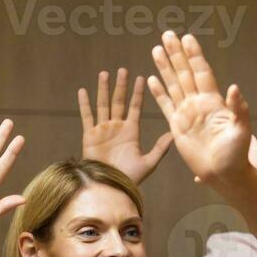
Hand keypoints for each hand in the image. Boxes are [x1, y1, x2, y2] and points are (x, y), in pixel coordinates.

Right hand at [78, 67, 172, 183]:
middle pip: (119, 101)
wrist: (110, 186)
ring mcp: (103, 130)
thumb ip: (160, 147)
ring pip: (103, 104)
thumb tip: (174, 134)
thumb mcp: (149, 162)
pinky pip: (87, 116)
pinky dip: (85, 104)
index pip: (135, 107)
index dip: (138, 93)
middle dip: (121, 86)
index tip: (142, 78)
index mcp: (131, 131)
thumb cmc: (130, 177)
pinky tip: (83, 91)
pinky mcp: (89, 135)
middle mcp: (117, 127)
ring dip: (103, 89)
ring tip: (105, 74)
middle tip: (123, 70)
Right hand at [146, 32, 252, 186]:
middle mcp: (199, 103)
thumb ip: (237, 110)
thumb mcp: (241, 131)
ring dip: (165, 67)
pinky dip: (158, 92)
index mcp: (214, 102)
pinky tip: (151, 78)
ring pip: (173, 84)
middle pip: (185, 73)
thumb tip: (234, 88)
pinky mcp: (177, 126)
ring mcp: (187, 113)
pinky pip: (165, 105)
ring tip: (157, 48)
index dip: (195, 56)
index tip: (188, 38)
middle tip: (168, 34)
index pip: (202, 72)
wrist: (224, 174)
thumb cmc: (236, 155)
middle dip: (176, 54)